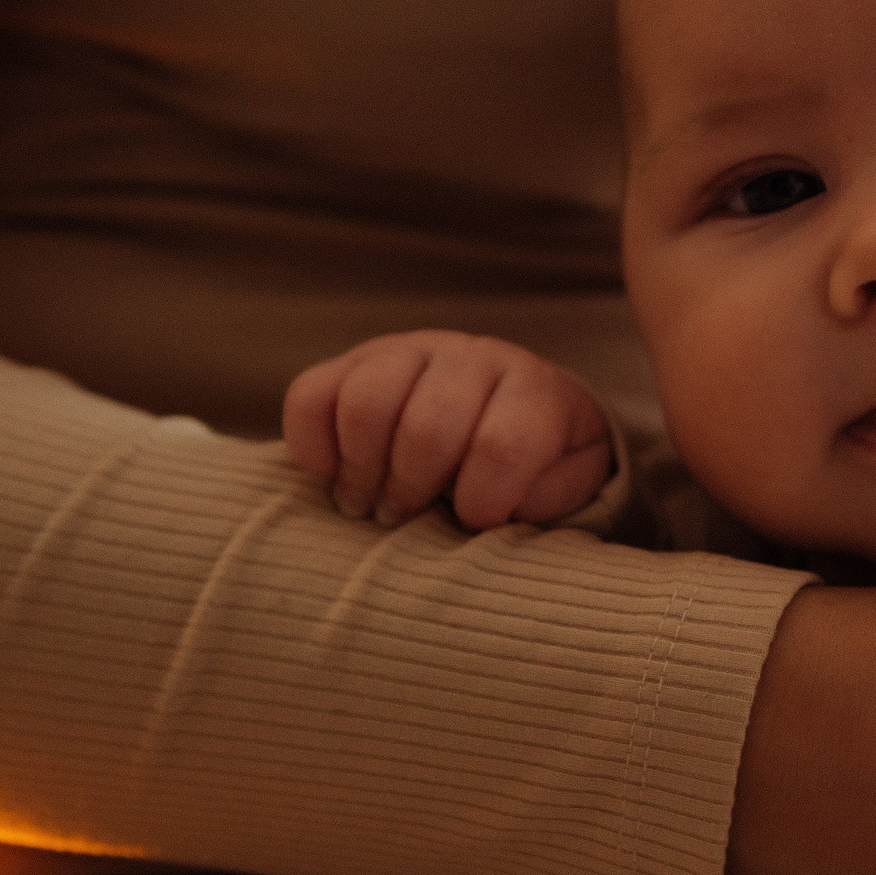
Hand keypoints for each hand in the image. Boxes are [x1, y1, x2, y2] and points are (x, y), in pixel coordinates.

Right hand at [283, 330, 612, 529]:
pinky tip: (333, 477)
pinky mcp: (353, 362)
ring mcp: (410, 352)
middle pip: (428, 427)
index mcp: (535, 392)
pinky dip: (313, 448)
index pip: (506, 442)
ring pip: (366, 402)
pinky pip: (311, 396)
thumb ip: (546, 497)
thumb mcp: (564, 488)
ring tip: (368, 506)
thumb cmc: (537, 470)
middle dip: (413, 490)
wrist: (508, 428)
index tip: (474, 522)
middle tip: (404, 519)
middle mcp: (474, 359)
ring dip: (362, 469)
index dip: (483, 499)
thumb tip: (492, 506)